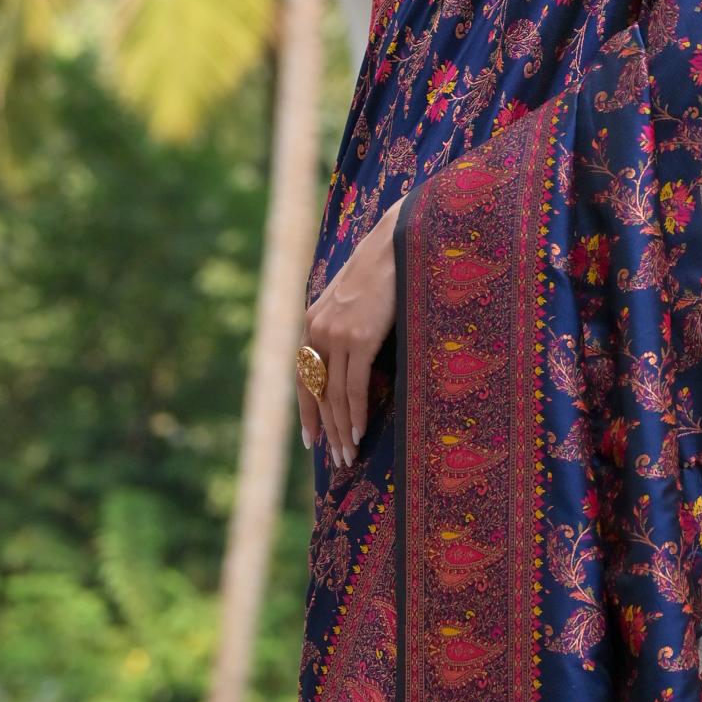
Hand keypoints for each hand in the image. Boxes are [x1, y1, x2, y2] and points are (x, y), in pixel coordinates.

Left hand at [298, 199, 400, 473]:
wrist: (397, 242)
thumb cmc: (383, 270)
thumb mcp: (353, 299)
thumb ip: (344, 326)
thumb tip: (350, 359)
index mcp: (311, 321)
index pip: (304, 377)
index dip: (307, 412)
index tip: (311, 441)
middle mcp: (317, 330)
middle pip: (318, 392)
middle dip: (326, 429)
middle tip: (336, 459)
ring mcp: (337, 335)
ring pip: (336, 395)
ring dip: (342, 429)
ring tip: (349, 454)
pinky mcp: (359, 338)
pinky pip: (355, 387)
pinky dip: (356, 413)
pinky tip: (359, 432)